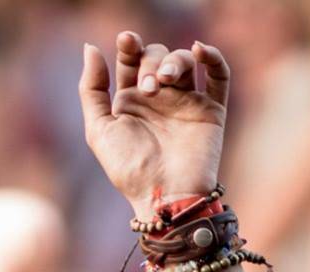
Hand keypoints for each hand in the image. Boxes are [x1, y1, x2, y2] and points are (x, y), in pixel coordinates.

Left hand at [79, 32, 228, 217]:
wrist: (164, 194)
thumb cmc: (129, 168)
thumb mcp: (98, 129)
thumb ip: (92, 89)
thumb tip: (90, 47)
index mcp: (130, 102)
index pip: (132, 62)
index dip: (129, 46)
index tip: (126, 39)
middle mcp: (159, 99)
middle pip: (158, 57)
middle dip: (150, 63)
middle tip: (147, 88)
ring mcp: (186, 102)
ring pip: (185, 62)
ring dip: (174, 61)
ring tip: (164, 80)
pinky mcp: (211, 110)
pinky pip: (219, 76)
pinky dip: (213, 57)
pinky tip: (200, 49)